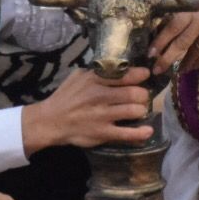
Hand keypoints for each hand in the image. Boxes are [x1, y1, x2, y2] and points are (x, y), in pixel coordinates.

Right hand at [21, 67, 152, 153]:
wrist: (50, 121)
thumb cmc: (65, 97)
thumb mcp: (77, 77)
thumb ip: (96, 71)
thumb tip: (115, 65)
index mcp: (94, 80)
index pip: (123, 74)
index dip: (139, 74)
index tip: (146, 75)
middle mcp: (100, 96)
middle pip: (134, 93)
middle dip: (143, 94)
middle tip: (142, 96)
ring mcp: (102, 115)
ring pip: (134, 111)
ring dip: (142, 110)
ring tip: (140, 110)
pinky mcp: (102, 133)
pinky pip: (127, 134)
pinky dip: (140, 132)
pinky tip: (148, 131)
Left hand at [150, 0, 198, 75]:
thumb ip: (185, 16)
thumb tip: (164, 32)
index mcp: (194, 10)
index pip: (173, 26)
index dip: (161, 40)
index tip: (151, 53)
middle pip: (181, 43)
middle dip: (167, 58)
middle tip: (157, 69)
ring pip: (193, 53)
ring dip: (183, 64)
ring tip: (176, 70)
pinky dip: (197, 63)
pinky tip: (191, 67)